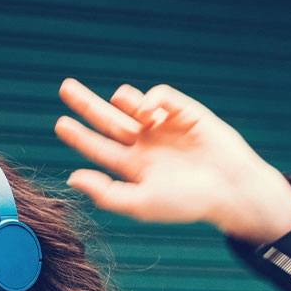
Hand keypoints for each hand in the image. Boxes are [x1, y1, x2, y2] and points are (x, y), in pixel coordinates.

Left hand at [55, 77, 276, 226]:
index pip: (99, 148)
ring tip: (125, 107)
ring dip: (123, 100)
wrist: (229, 188)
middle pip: (107, 119)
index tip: (60, 123)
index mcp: (133, 167)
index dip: (79, 136)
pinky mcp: (183, 111)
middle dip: (86, 103)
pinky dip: (151, 98)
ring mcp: (163, 126)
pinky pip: (159, 96)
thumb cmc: (186, 202)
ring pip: (130, 103)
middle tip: (65, 87)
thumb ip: (106, 193)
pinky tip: (150, 113)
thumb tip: (72, 178)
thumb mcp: (141, 203)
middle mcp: (144, 144)